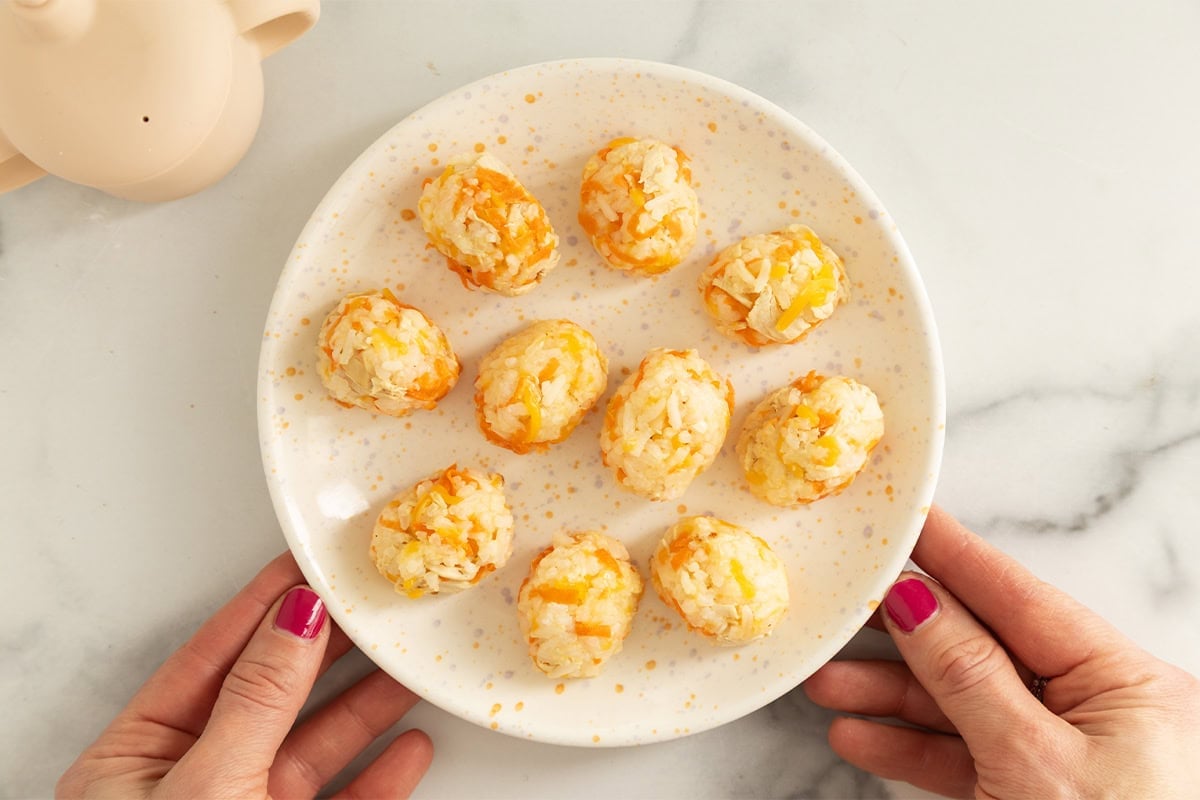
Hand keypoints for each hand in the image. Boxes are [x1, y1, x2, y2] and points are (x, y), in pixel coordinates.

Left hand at [57, 553, 431, 798]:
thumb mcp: (208, 788)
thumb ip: (255, 702)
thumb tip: (294, 621)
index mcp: (135, 762)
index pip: (207, 661)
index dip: (261, 608)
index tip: (308, 565)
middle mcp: (187, 788)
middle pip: (269, 699)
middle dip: (326, 653)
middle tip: (373, 609)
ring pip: (312, 751)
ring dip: (366, 712)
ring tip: (408, 670)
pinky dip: (378, 781)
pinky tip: (409, 752)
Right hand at [804, 505, 1199, 798]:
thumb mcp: (1035, 761)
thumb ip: (971, 678)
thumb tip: (920, 603)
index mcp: (1124, 683)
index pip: (1020, 597)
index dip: (955, 554)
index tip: (905, 517)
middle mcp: (1098, 711)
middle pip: (982, 649)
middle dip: (903, 635)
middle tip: (841, 608)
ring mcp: (1064, 757)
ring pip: (962, 705)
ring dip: (891, 698)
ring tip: (826, 687)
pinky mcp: (1034, 795)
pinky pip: (964, 757)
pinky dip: (910, 750)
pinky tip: (859, 739)